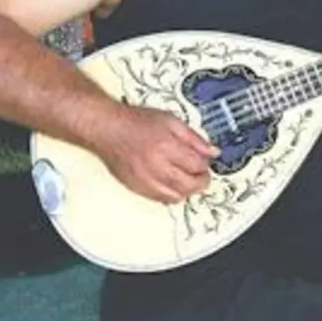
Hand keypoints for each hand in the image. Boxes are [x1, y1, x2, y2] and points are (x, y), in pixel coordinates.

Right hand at [94, 106, 218, 204]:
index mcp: (167, 147)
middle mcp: (155, 165)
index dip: (206, 165)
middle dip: (201, 182)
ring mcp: (144, 179)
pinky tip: (172, 184)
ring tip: (188, 180)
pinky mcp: (135, 187)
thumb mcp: (171, 121)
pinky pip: (159, 199)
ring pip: (175, 196)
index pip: (197, 166)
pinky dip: (170, 194)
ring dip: (187, 191)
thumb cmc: (136, 122)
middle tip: (202, 175)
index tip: (206, 162)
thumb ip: (195, 138)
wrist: (107, 128)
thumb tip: (213, 152)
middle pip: (188, 185)